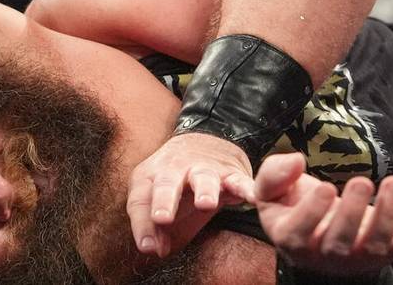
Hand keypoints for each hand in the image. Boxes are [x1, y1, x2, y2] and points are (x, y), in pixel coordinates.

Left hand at [127, 132, 254, 256]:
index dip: (141, 224)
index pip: (140, 199)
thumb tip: (155, 250)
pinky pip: (239, 180)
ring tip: (205, 204)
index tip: (147, 247)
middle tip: (161, 219)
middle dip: (163, 201)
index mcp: (151, 176)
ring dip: (204, 190)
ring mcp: (203, 168)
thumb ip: (155, 228)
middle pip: (166, 184)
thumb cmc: (177, 182)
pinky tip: (251, 198)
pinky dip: (246, 188)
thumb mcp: (160, 202)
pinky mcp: (230, 172)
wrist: (205, 142)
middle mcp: (174, 169)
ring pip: (203, 178)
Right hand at [256, 152, 392, 274]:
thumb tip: (296, 161)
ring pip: (378, 243)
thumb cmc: (291, 209)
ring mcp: (362, 254)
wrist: (317, 237)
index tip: (325, 188)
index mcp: (292, 239)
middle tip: (361, 182)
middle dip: (353, 213)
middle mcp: (327, 254)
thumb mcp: (270, 192)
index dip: (313, 213)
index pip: (300, 233)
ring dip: (388, 213)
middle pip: (341, 242)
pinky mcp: (390, 247)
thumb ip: (273, 174)